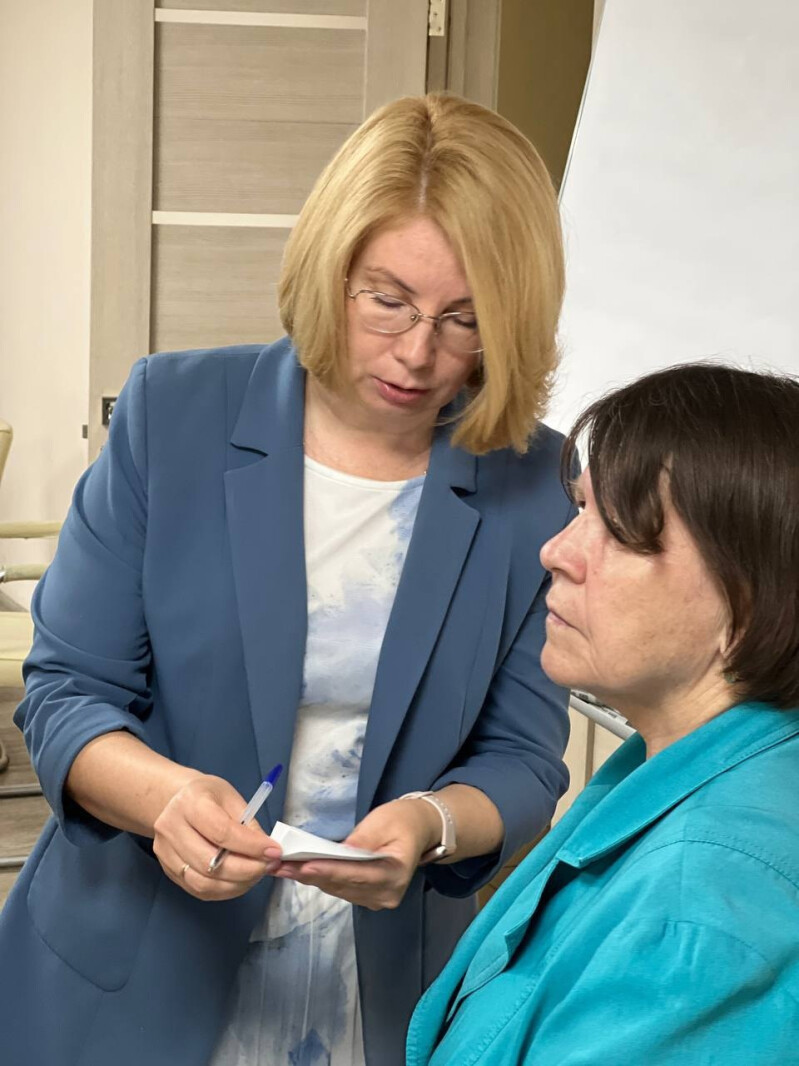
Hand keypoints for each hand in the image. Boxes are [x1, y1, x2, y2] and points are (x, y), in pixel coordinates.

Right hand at [152, 775, 282, 900]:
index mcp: (190, 803)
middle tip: (268, 866)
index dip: (251, 846)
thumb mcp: (231, 798)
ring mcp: (165, 852)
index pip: (222, 832)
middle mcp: (171, 828)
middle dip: (246, 870)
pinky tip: (239, 881)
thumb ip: (248, 824)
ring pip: (203, 883)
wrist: (173, 801)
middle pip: (210, 863)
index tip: (274, 851)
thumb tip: (267, 851)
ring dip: (236, 884)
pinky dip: (224, 890)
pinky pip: (198, 890)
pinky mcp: (168, 870)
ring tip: (256, 874)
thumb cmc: (206, 796)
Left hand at [271, 798, 439, 910]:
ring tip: (283, 867)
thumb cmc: (402, 820)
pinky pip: (339, 889)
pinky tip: (299, 870)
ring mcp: (376, 899)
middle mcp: (386, 894)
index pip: (357, 874)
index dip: (330, 871)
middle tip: (281, 865)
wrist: (418, 830)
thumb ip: (365, 838)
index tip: (305, 866)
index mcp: (395, 874)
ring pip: (337, 889)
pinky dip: (319, 879)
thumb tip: (344, 850)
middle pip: (342, 885)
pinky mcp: (367, 897)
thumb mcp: (385, 820)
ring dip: (309, 878)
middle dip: (310, 874)